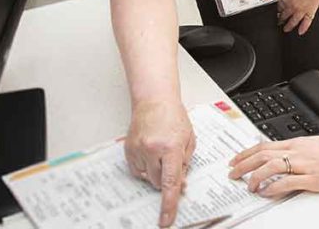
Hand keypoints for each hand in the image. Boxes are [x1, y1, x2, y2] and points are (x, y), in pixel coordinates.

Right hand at [125, 99, 195, 227]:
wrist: (155, 100)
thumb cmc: (174, 117)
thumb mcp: (189, 140)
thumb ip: (185, 164)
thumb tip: (180, 185)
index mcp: (171, 147)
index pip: (171, 182)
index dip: (169, 204)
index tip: (166, 219)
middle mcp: (153, 149)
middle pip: (158, 182)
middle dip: (166, 178)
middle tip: (170, 162)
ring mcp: (138, 150)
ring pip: (147, 177)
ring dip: (155, 172)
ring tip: (160, 152)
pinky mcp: (128, 150)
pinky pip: (137, 171)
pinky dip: (145, 167)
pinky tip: (150, 153)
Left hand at [227, 135, 318, 197]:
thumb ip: (303, 150)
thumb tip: (290, 157)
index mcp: (299, 142)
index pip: (265, 145)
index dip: (247, 152)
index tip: (237, 159)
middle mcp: (299, 151)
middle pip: (262, 154)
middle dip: (243, 164)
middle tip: (232, 173)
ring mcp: (305, 165)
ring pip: (271, 166)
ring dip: (255, 177)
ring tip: (248, 186)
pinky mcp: (314, 178)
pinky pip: (287, 182)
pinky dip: (274, 187)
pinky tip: (267, 192)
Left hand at [277, 0, 318, 34]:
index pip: (278, 7)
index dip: (277, 9)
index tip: (276, 11)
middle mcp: (291, 6)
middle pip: (284, 15)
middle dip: (280, 19)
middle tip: (278, 22)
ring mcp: (302, 9)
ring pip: (294, 21)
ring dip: (289, 26)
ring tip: (286, 29)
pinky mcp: (312, 9)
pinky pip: (307, 21)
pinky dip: (304, 27)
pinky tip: (300, 32)